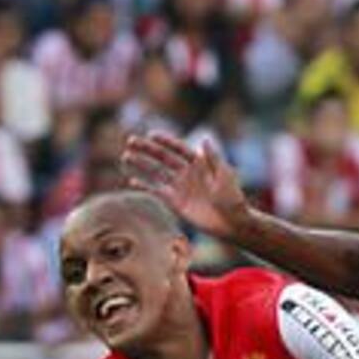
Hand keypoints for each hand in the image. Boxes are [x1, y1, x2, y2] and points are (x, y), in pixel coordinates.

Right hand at [121, 133, 248, 243]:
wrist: (232, 223)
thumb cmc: (232, 198)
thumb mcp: (224, 175)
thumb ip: (213, 158)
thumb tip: (204, 139)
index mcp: (198, 163)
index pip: (178, 148)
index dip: (165, 141)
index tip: (151, 135)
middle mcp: (186, 172)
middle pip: (163, 157)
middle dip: (147, 149)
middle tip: (131, 141)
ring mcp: (180, 187)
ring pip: (156, 172)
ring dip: (141, 164)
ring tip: (126, 156)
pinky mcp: (175, 202)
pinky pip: (157, 191)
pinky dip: (145, 186)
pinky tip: (132, 180)